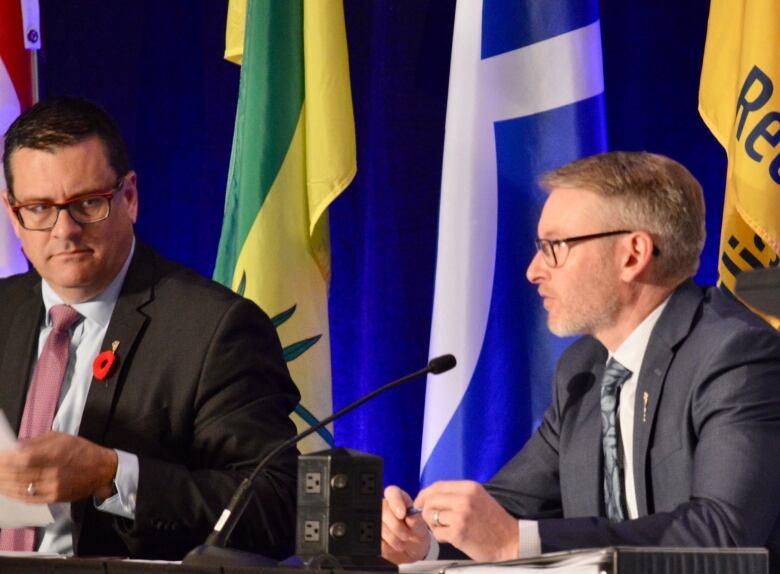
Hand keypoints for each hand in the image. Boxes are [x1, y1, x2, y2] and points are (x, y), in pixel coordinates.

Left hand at [0, 432, 117, 502]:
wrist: (102, 470)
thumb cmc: (81, 450)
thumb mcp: (61, 437)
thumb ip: (37, 442)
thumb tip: (14, 447)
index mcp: (56, 452)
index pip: (24, 458)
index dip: (6, 460)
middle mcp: (54, 470)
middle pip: (19, 474)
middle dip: (1, 472)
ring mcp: (53, 486)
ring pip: (21, 488)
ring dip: (4, 484)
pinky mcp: (54, 498)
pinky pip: (28, 498)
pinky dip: (14, 494)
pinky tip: (6, 490)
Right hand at [381, 485, 430, 563]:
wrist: (412, 550)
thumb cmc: (416, 533)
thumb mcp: (421, 527)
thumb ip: (417, 521)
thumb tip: (410, 518)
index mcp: (399, 499)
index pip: (392, 492)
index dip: (396, 502)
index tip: (402, 515)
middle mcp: (385, 506)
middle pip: (383, 509)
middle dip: (396, 525)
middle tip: (406, 535)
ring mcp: (377, 520)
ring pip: (378, 526)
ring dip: (393, 538)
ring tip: (402, 543)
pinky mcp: (373, 534)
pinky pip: (376, 540)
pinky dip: (387, 546)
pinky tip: (393, 546)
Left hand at [415, 480, 517, 561]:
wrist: (510, 542)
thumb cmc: (494, 522)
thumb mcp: (478, 498)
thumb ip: (457, 495)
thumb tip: (431, 497)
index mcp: (470, 488)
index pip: (438, 486)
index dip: (425, 494)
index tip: (420, 502)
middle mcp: (465, 499)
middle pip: (430, 500)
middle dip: (426, 511)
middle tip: (432, 520)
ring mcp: (461, 516)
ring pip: (430, 516)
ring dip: (433, 525)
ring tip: (445, 529)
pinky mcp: (458, 533)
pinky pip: (437, 532)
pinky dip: (440, 536)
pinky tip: (450, 537)